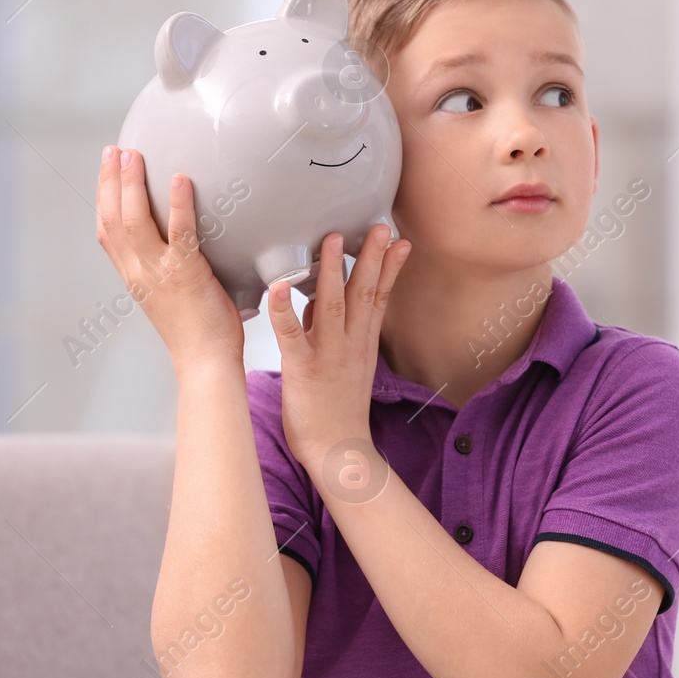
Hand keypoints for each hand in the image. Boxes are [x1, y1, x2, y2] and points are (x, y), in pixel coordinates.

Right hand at [96, 145, 244, 369]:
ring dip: (132, 185)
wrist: (205, 361)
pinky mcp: (186, 275)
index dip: (103, 199)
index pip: (107, 233)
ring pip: (135, 221)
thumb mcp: (172, 296)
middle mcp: (139, 273)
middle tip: (115, 150)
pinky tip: (180, 180)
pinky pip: (180, 233)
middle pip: (112, 219)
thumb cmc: (198, 332)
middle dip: (110, 181)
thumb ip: (171, 269)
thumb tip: (190, 244)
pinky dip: (178, 205)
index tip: (107, 171)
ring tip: (134, 155)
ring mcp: (159, 273)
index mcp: (134, 278)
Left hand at [267, 224, 410, 465]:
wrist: (337, 450)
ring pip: (331, 305)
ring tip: (333, 239)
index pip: (380, 297)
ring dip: (332, 271)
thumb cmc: (337, 408)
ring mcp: (328, 354)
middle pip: (364, 293)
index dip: (391, 267)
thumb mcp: (350, 365)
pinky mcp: (302, 368)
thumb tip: (326, 300)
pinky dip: (284, 310)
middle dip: (372, 258)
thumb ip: (340, 331)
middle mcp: (350, 343)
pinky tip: (278, 286)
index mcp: (362, 342)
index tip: (400, 240)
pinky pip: (291, 334)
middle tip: (379, 227)